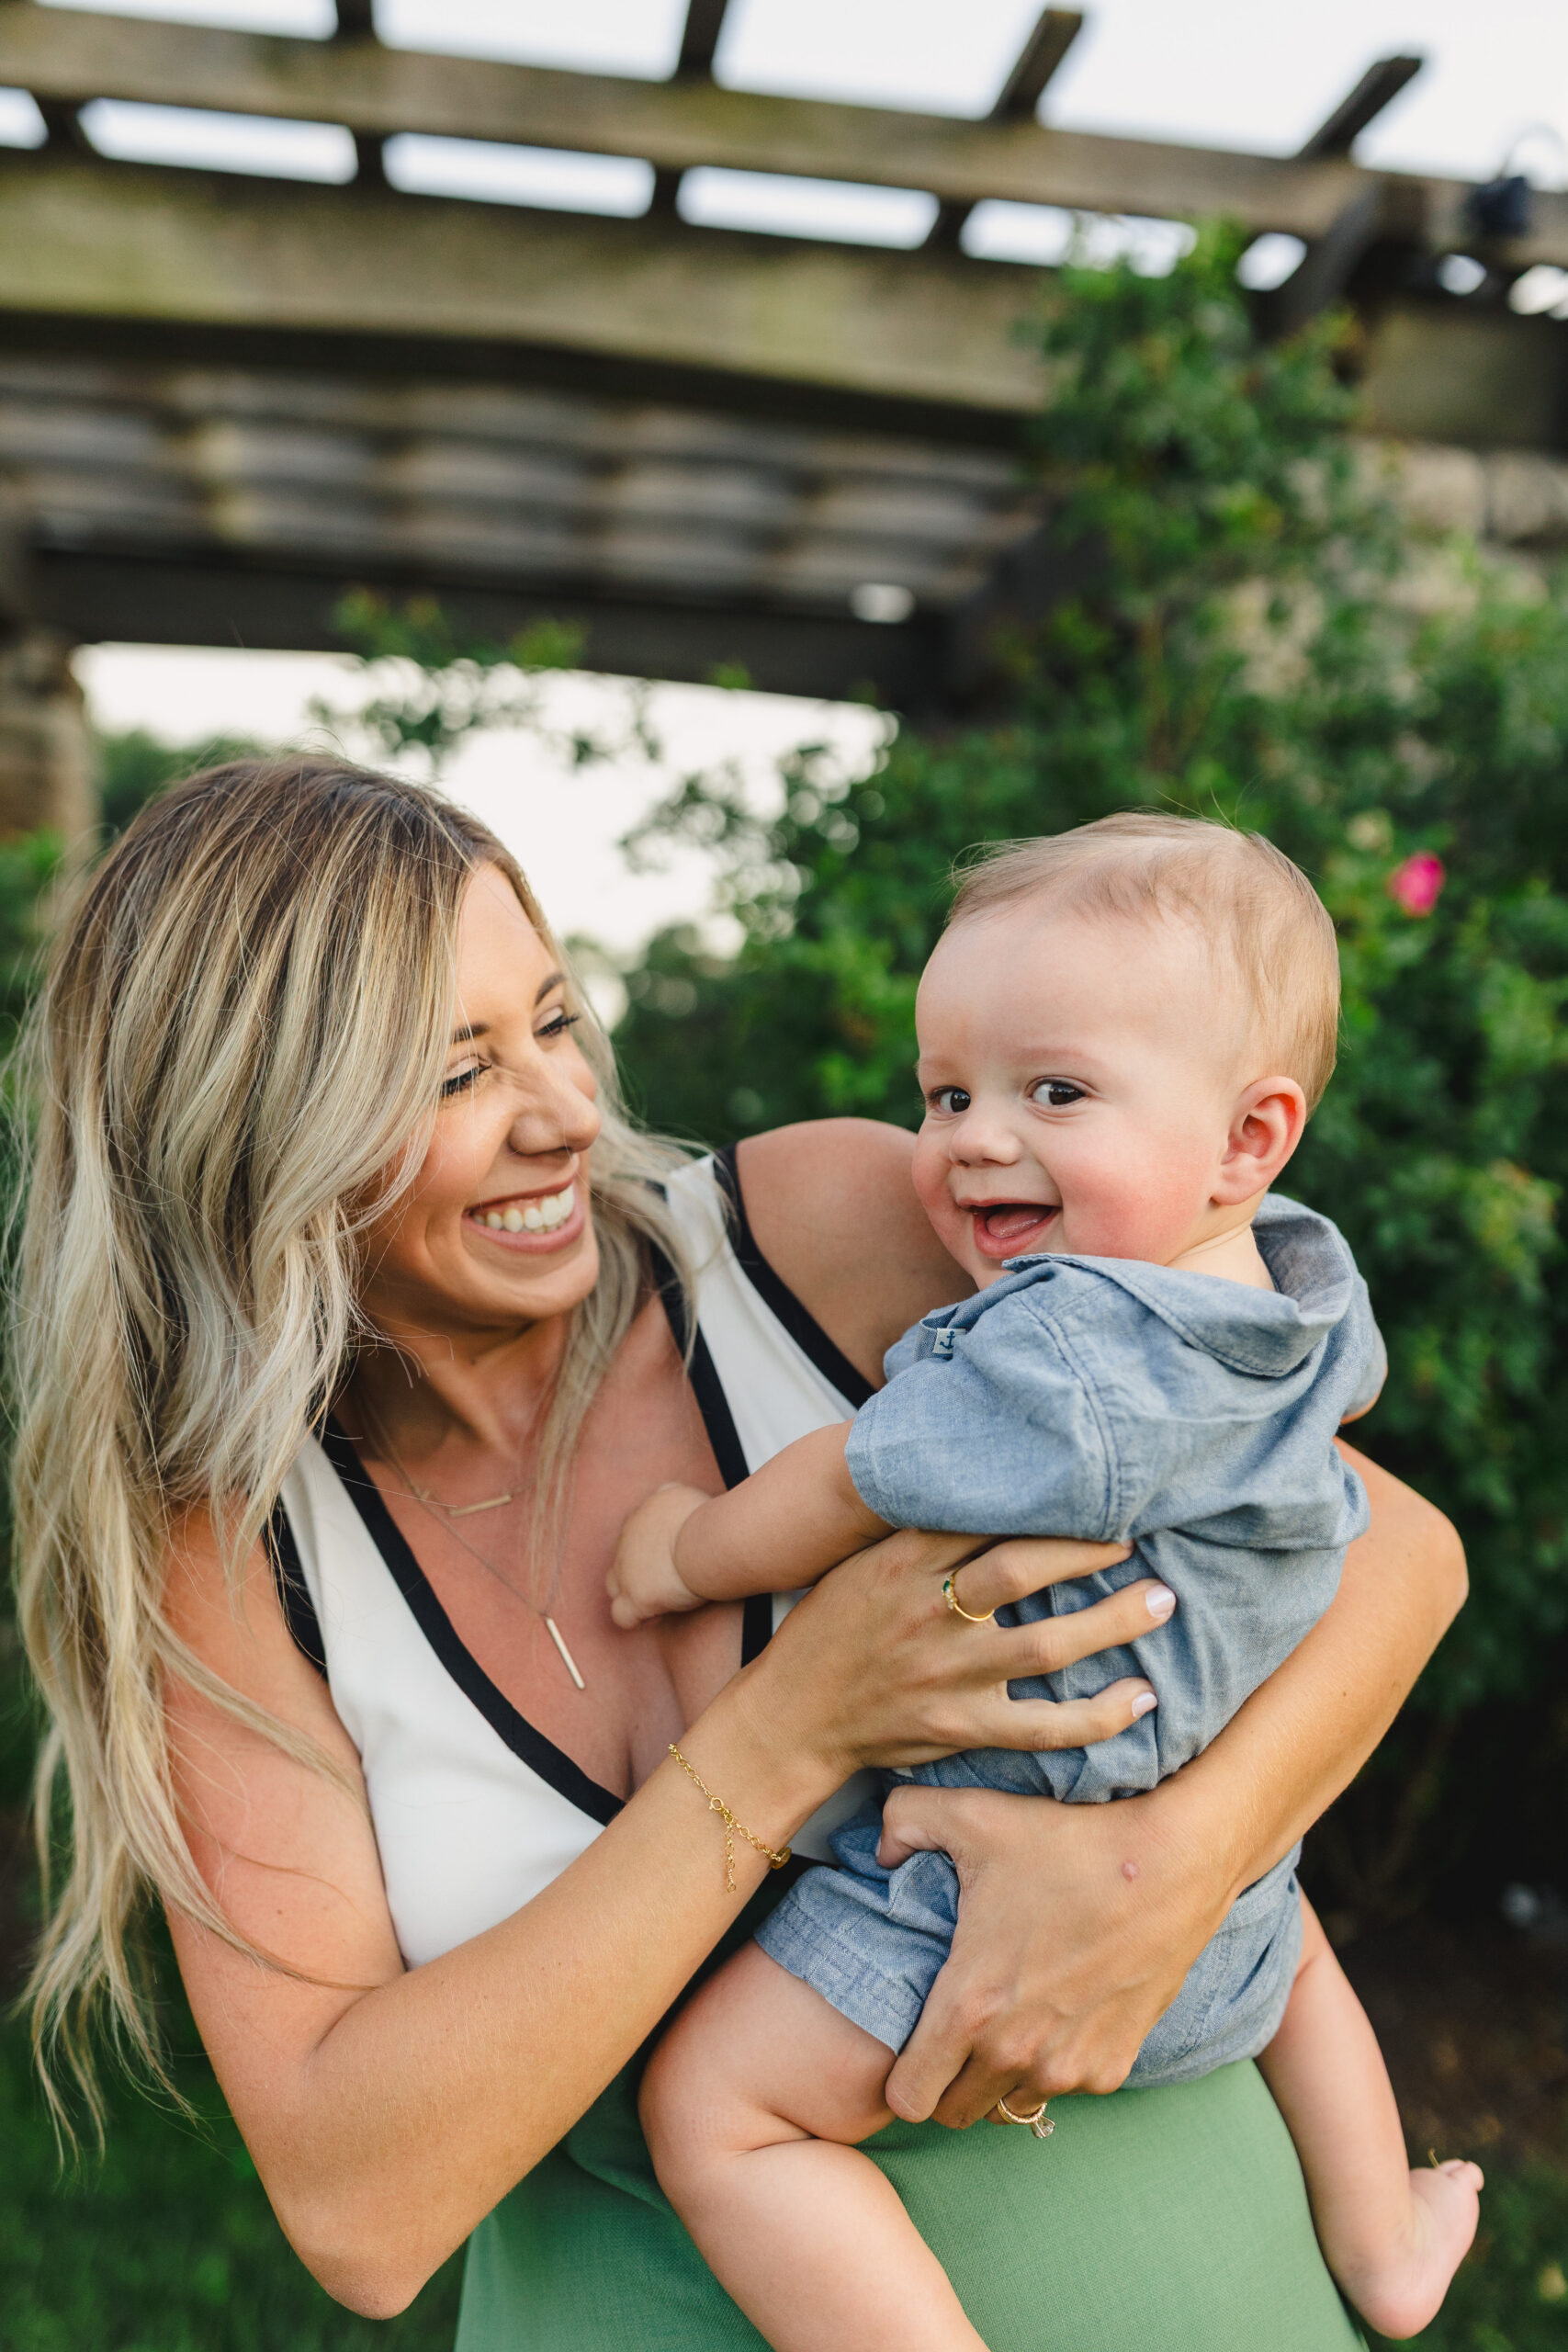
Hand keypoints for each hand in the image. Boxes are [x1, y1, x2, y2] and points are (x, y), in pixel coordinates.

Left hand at [607, 1484, 711, 1627]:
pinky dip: (638, 1618)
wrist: (710, 1543)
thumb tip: (679, 1510)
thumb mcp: (689, 1496)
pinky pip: (622, 1616)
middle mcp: (629, 1537)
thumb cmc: (713, 1521)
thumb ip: (676, 1499)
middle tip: (671, 1579)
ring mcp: (627, 1569)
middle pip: (623, 1557)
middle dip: (642, 1570)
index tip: (677, 1557)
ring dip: (634, 1593)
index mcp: (646, 1512)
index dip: (654, 1548)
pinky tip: (658, 1616)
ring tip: (662, 1600)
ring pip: (614, 1584)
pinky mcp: (635, 1597)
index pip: (637, 1530)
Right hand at [742, 1525, 1172, 1789]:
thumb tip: (983, 1486)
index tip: (1091, 1485)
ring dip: (1113, 1622)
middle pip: (1023, 1568)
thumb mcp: (861, 1564)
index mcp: (902, 1562)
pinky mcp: (960, 1726)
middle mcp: (927, 1611)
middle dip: (1089, 1548)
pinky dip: (1098, 1716)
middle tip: (1140, 1534)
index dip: (1043, 1499)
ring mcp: (946, 1673)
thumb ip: (919, 1533)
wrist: (791, 1715)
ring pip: (1045, 1643)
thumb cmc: (832, 1630)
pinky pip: (1043, 1726)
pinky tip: (1142, 1698)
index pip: (983, 1516)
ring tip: (1162, 1600)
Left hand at [876, 1782, 1222, 2129]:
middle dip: (944, 2083)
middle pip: (954, 2113)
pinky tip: (1056, 2011)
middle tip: (951, 2034)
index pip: (907, 2098)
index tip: (909, 2046)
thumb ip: (902, 1820)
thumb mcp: (972, 1814)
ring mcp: (1068, 2068)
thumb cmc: (1068, 1841)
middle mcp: (1015, 2053)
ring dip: (998, 2076)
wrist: (1171, 1864)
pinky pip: (1064, 2087)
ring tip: (1005, 2019)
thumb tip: (880, 1849)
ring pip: (1009, 2103)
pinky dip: (1053, 2063)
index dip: (899, 2078)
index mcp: (969, 2008)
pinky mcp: (1112, 2068)